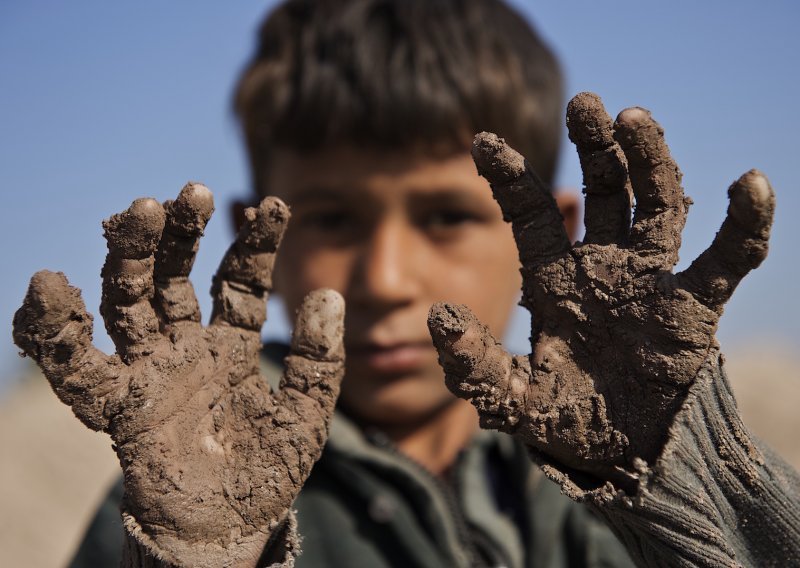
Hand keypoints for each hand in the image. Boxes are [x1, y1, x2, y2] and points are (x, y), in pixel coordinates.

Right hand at [13, 184, 344, 565]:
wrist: (227, 529)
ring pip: (128, 302)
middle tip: (191, 192)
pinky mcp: (117, 406)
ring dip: (130, 258)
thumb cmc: (267, 472)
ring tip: (138, 213)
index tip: (276, 204)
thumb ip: (318, 360)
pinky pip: (77, 366)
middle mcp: (184, 348)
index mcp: (229, 345)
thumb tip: (328, 296)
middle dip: (181, 235)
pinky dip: (54, 332)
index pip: (238, 281)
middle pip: (174, 278)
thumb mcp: (306, 413)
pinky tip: (47, 286)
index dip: (255, 244)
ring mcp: (148, 372)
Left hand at [428, 92, 773, 486]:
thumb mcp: (509, 397)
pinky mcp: (693, 309)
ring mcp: (649, 282)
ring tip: (634, 118)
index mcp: (553, 279)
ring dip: (651, 160)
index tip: (480, 141)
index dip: (509, 177)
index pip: (531, 213)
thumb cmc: (565, 420)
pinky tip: (750, 185)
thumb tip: (438, 317)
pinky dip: (743, 225)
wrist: (622, 458)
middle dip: (594, 146)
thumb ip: (472, 365)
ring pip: (657, 205)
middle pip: (603, 190)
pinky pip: (725, 260)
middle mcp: (602, 267)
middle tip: (583, 103)